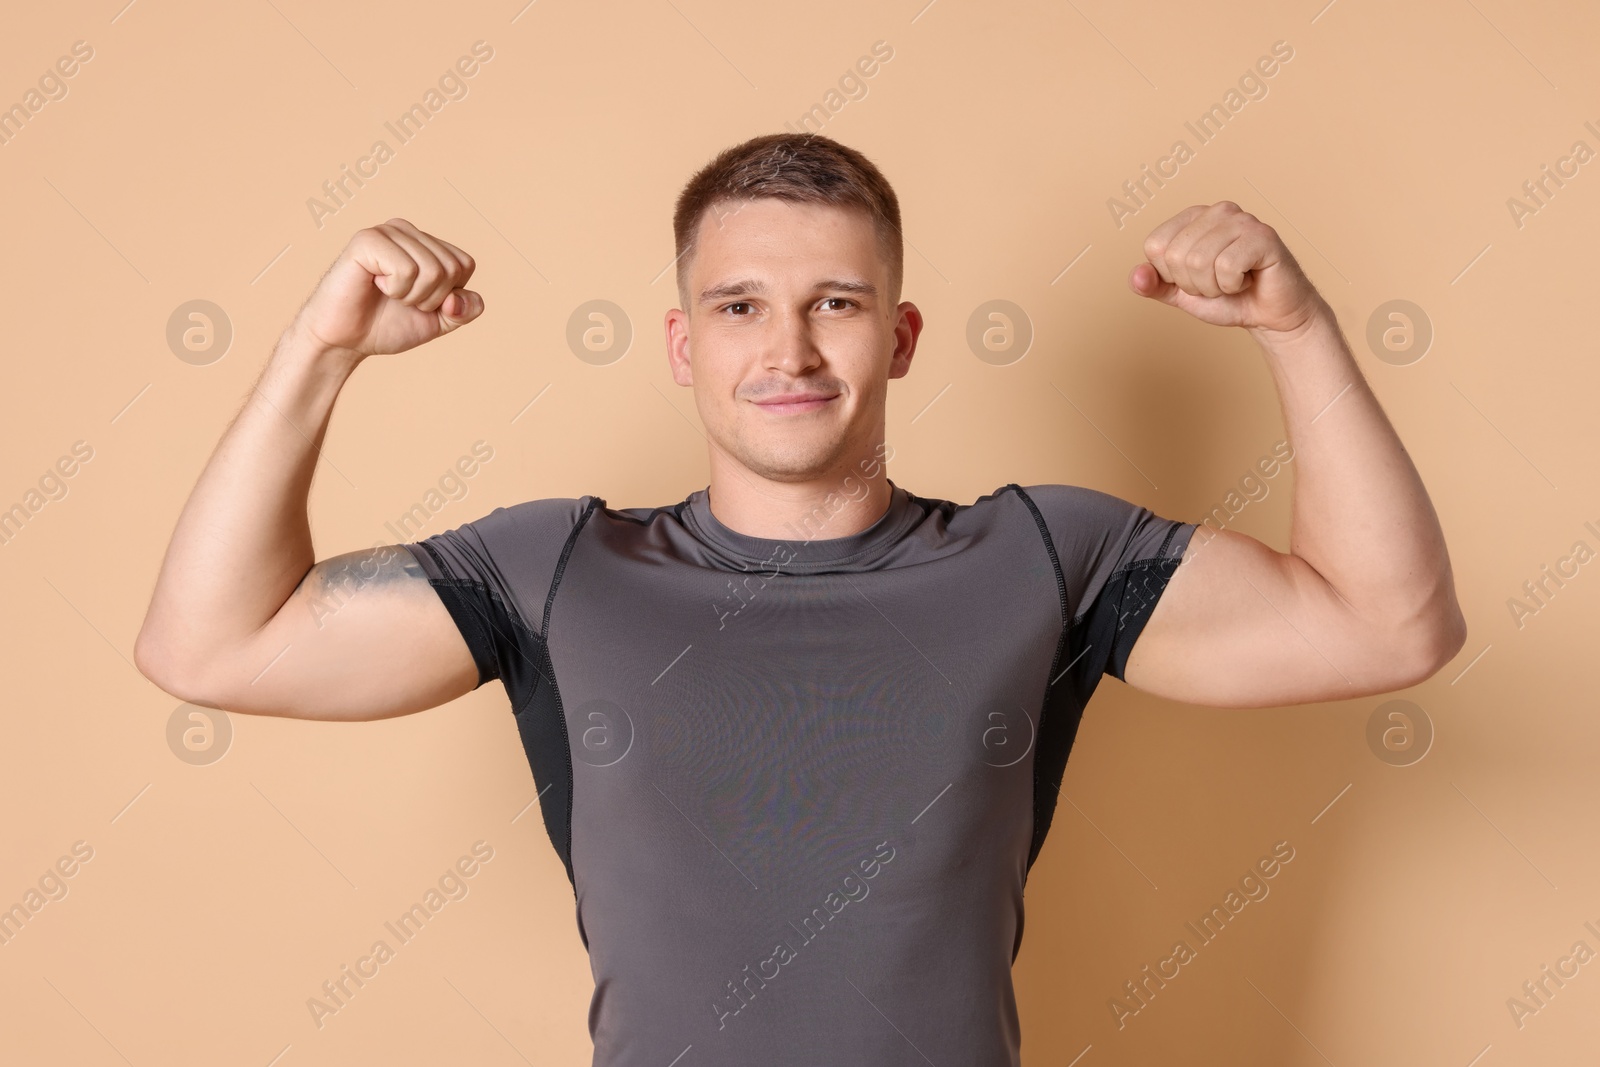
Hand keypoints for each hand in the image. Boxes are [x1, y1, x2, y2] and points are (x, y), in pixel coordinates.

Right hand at [293, 218, 482, 358]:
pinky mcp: (367, 240)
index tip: (419, 302)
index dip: (448, 296)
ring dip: (411, 296)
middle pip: (452, 268)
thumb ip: (464, 310)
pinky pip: (406, 269)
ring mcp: (387, 232)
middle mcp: (407, 231)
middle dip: (431, 298)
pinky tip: (374, 284)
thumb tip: (459, 298)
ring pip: (432, 270)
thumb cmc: (386, 325)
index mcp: (425, 243)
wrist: (345, 340)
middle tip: (400, 300)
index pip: (465, 264)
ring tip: (387, 293)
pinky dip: (395, 289)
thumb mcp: (438, 321)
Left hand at [1129, 202, 1324, 335]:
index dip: (1172, 275)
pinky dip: (1233, 286)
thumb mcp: (1182, 294)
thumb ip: (1155, 285)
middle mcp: (1217, 211)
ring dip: (1214, 286)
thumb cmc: (1229, 298)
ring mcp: (1241, 220)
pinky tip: (1248, 279)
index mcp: (1193, 218)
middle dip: (1194, 284)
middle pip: (1176, 256)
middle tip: (1219, 283)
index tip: (1197, 278)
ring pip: (1199, 262)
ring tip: (1233, 281)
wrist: (1270, 315)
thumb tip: (1135, 276)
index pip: (1155, 246)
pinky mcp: (1263, 235)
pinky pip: (1226, 267)